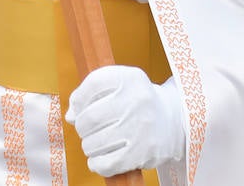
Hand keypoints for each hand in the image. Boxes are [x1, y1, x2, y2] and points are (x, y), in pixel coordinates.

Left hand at [65, 67, 184, 176]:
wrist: (173, 120)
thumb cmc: (137, 102)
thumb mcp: (119, 85)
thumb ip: (90, 93)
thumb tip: (70, 116)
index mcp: (131, 79)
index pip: (94, 83)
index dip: (80, 98)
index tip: (81, 107)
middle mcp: (138, 100)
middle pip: (89, 118)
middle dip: (82, 127)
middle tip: (89, 129)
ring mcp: (141, 128)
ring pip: (94, 143)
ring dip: (89, 146)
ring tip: (98, 142)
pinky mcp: (143, 153)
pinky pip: (106, 164)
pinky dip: (96, 163)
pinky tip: (101, 158)